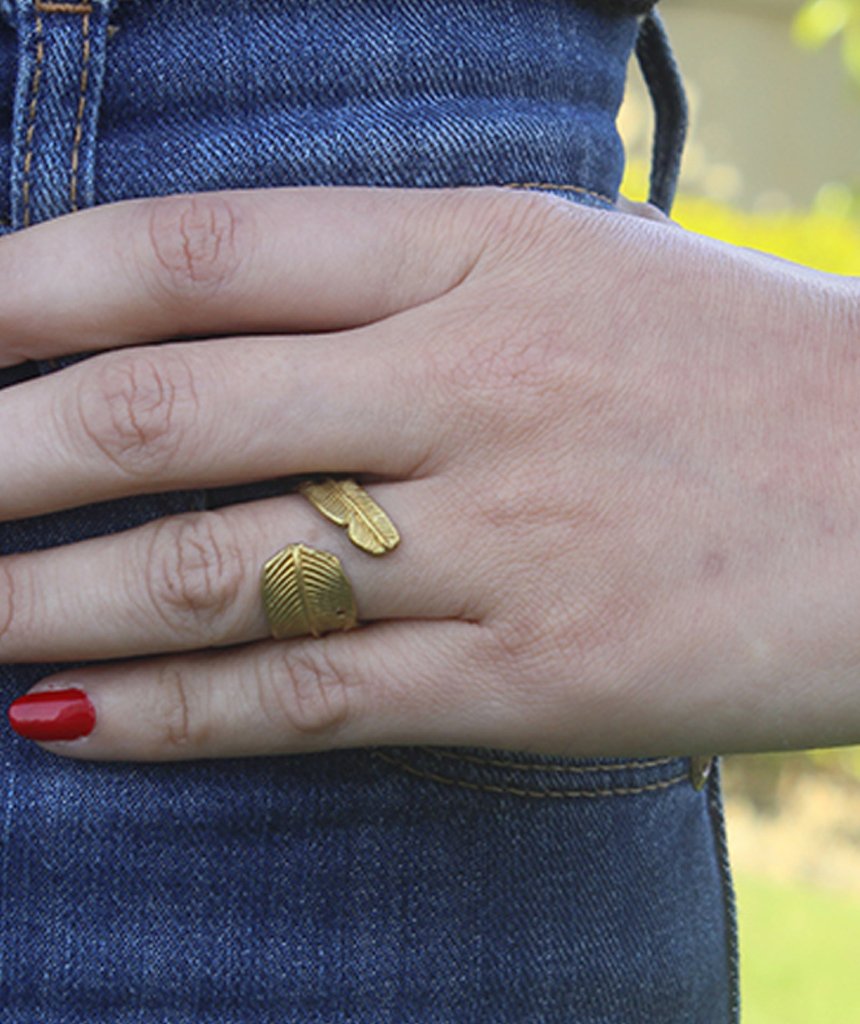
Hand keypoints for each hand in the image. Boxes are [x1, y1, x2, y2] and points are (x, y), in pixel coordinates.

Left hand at [2, 187, 858, 759]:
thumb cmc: (730, 367)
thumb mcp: (568, 271)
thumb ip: (399, 291)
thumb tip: (221, 333)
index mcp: (477, 252)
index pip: (193, 256)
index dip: (30, 290)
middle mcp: (469, 388)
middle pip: (165, 415)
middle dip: (0, 454)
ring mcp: (497, 542)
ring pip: (212, 575)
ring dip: (49, 603)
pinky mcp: (530, 679)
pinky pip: (304, 699)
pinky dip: (167, 718)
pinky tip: (67, 727)